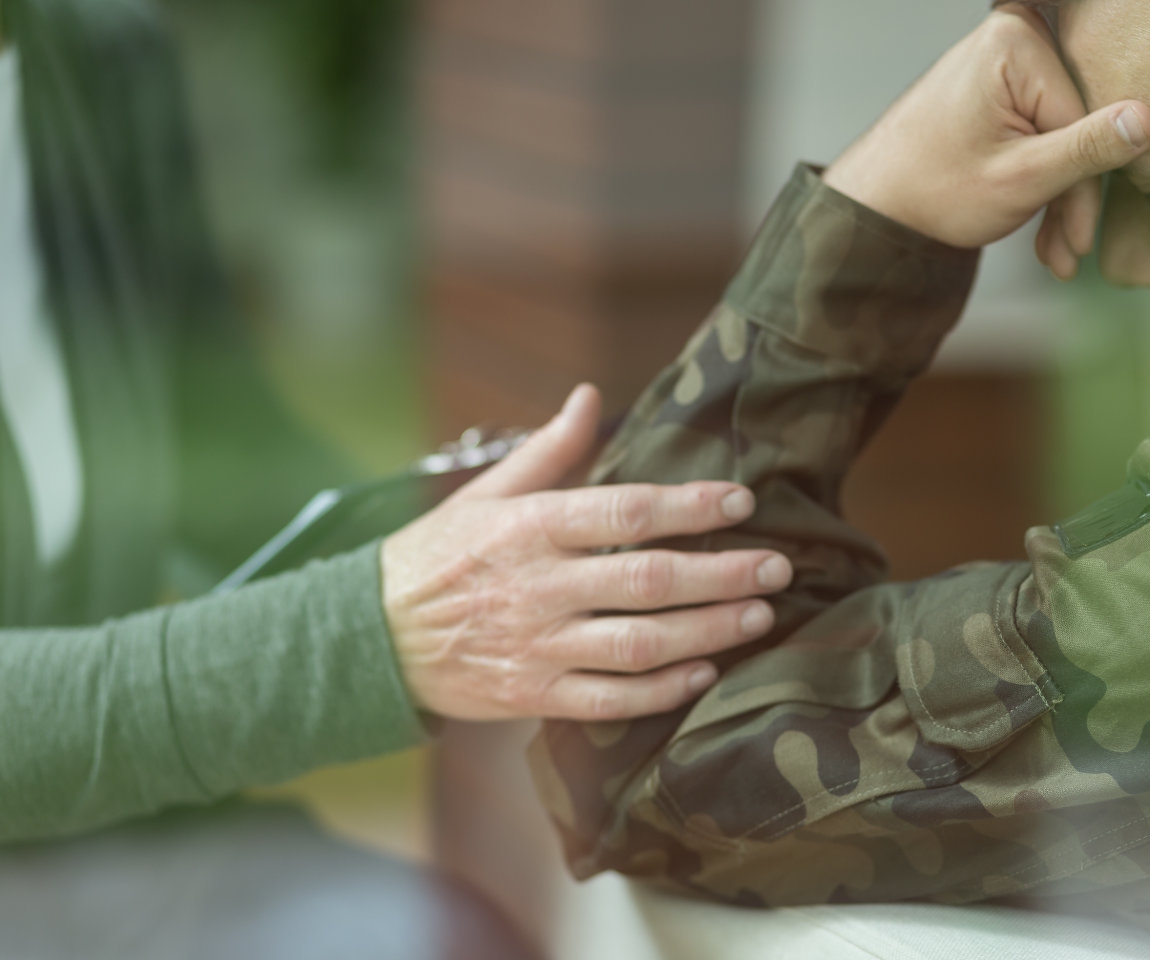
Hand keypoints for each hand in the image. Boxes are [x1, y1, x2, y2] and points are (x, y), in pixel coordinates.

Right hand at [381, 385, 792, 722]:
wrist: (371, 638)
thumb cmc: (437, 555)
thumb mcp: (485, 494)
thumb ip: (548, 451)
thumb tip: (591, 396)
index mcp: (530, 527)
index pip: (626, 511)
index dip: (691, 505)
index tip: (742, 501)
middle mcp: (539, 586)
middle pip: (648, 579)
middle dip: (722, 573)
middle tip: (778, 566)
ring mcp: (538, 645)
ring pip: (640, 643)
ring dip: (707, 630)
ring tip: (758, 616)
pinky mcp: (535, 695)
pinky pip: (611, 699)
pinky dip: (663, 689)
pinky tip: (704, 671)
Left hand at [822, 2, 1149, 278]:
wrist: (877, 206)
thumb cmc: (934, 192)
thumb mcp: (1021, 179)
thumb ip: (1088, 150)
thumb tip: (1149, 121)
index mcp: (1017, 41)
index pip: (1085, 116)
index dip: (1087, 187)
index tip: (1081, 243)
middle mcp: (1014, 33)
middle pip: (1077, 121)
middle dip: (1074, 197)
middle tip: (1069, 257)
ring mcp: (1007, 56)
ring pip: (1063, 132)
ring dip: (1060, 197)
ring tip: (1054, 255)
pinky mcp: (1004, 82)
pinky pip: (1043, 128)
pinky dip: (1043, 179)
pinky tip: (1043, 232)